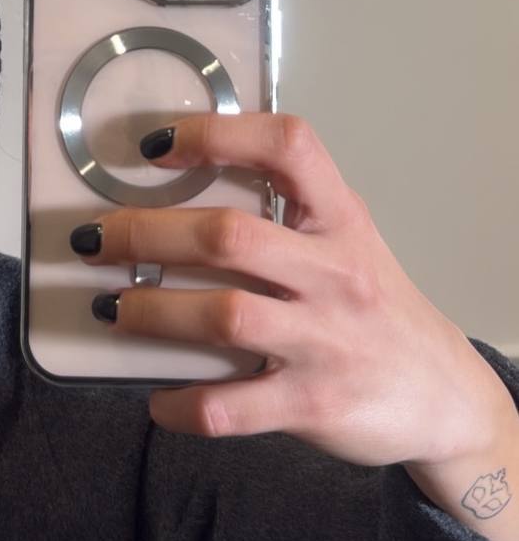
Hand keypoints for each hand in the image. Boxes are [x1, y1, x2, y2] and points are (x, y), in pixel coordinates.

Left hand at [69, 112, 514, 467]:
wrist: (445, 397)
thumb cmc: (379, 314)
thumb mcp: (350, 246)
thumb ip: (288, 220)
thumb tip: (179, 205)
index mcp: (342, 221)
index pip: (287, 148)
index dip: (217, 134)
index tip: (155, 144)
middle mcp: (336, 273)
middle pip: (228, 237)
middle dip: (145, 233)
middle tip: (94, 239)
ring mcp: (326, 340)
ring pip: (223, 316)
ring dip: (152, 312)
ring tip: (110, 312)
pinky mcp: (314, 403)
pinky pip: (230, 406)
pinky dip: (182, 404)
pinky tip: (157, 401)